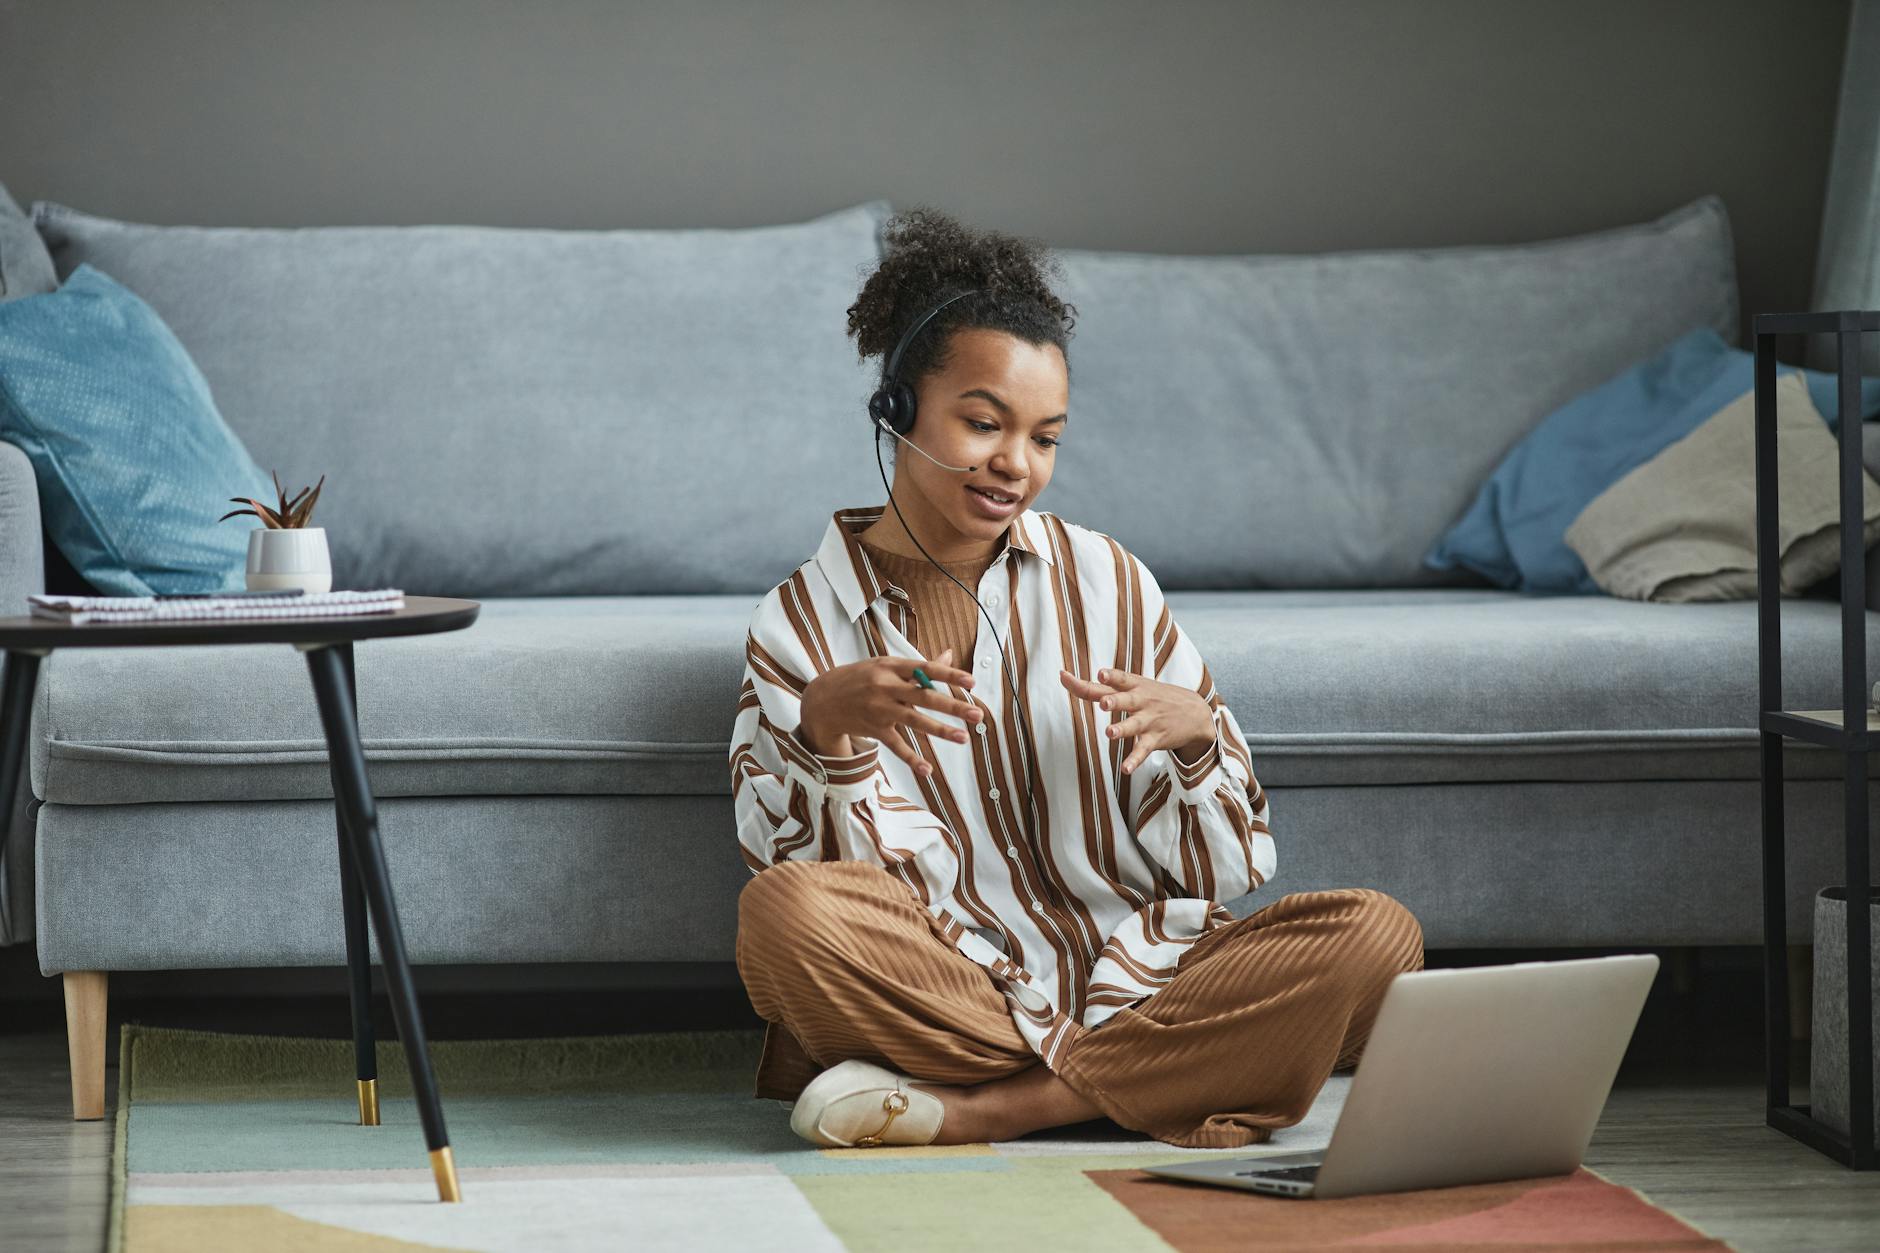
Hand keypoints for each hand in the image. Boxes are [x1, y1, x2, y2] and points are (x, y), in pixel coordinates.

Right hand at [799, 647, 980, 779]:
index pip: (924, 669)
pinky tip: (927, 770)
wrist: (822, 699)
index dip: (949, 675)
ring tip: (963, 738)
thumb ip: (918, 666)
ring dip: (940, 731)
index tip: (971, 682)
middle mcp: (885, 687)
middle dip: (952, 706)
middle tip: (977, 714)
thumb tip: (950, 655)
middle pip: (923, 696)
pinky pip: (896, 745)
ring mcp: (879, 710)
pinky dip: (911, 758)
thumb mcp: (885, 665)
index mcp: (890, 666)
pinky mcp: (874, 729)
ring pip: (914, 721)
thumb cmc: (861, 678)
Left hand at [1060, 665, 1214, 774]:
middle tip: (1104, 703)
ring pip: (1134, 725)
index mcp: (1134, 687)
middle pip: (1125, 700)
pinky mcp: (1156, 739)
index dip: (1108, 676)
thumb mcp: (1136, 687)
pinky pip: (1143, 750)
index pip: (1118, 680)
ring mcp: (1149, 721)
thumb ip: (1102, 687)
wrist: (1195, 713)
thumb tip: (1066, 679)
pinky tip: (1125, 769)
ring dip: (1122, 729)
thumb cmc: (1156, 697)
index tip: (1099, 673)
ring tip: (1110, 733)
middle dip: (1115, 701)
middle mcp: (1141, 702)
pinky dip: (1134, 760)